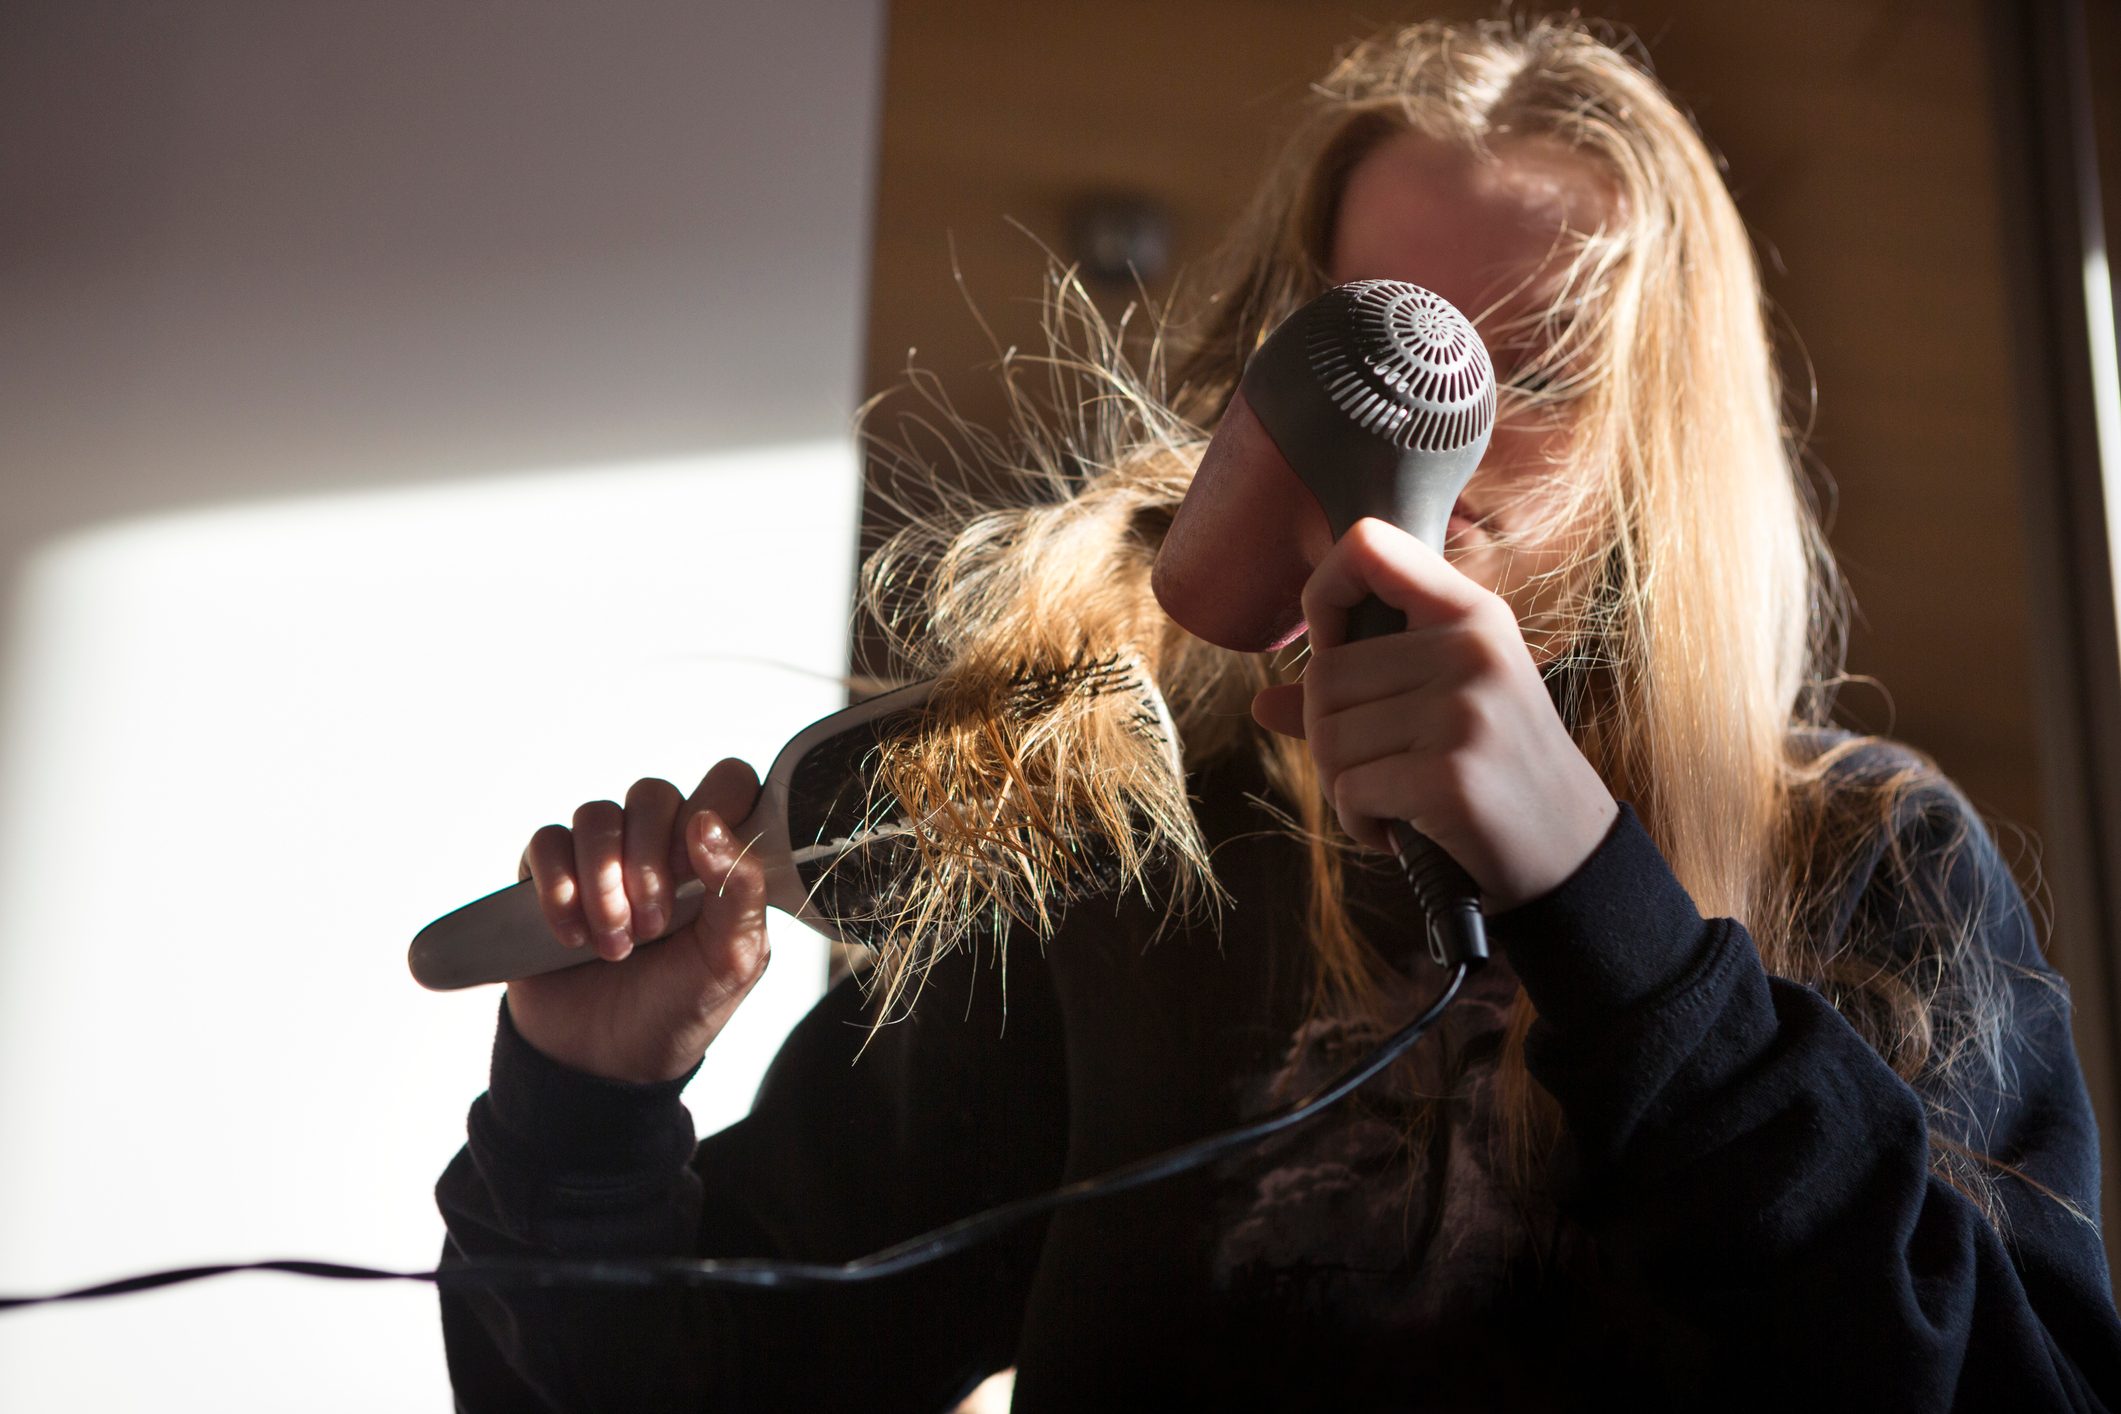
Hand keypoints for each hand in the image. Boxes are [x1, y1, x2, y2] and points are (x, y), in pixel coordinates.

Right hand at [505, 757, 769, 1083]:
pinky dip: (558, 888)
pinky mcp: (550, 874)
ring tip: (615, 945)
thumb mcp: (732, 961)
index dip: (714, 811)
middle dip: (649, 862)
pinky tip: (572, 936)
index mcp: (717, 856)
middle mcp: (661, 843)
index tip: (699, 871)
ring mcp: (602, 856)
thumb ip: (740, 890)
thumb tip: (708, 824)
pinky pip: (546, 843)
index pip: (728, 781)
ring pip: (596, 815)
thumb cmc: (681, 1006)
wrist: (608, 1062)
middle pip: (653, 793)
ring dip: (603, 882)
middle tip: (652, 927)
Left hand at [1250, 518, 1616, 910]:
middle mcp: (1470, 650)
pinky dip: (1361, 823)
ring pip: (1327, 738)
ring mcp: (1464, 712)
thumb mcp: (1443, 708)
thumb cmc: (1495, 771)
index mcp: (1471, 614)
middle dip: (1332, 739)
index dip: (1325, 595)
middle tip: (1383, 769)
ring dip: (1346, 787)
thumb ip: (1357, 695)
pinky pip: (1349, 791)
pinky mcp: (1450, 777)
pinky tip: (1407, 831)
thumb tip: (1262, 703)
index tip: (1333, 648)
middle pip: (1323, 674)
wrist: (1570, 852)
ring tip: (1401, 800)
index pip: (1369, 546)